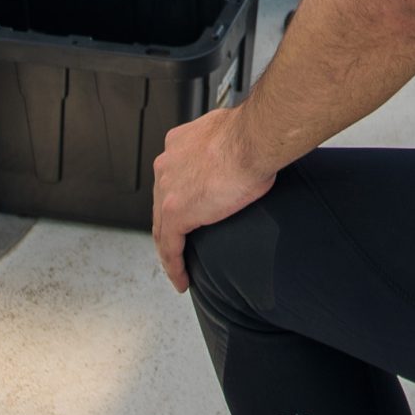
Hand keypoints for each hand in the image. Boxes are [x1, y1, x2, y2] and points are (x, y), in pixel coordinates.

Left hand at [151, 105, 274, 292]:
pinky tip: (181, 279)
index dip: (177, 197)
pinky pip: (169, 246)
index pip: (171, 178)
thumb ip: (225, 146)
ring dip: (169, 250)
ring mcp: (167, 189)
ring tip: (179, 269)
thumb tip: (240, 152)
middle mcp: (167, 164)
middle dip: (169, 227)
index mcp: (179, 144)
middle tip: (181, 247)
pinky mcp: (176, 212)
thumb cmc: (253, 135)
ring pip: (161, 227)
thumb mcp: (231, 136)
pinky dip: (174, 265)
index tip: (189, 209)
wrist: (253, 140)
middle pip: (161, 204)